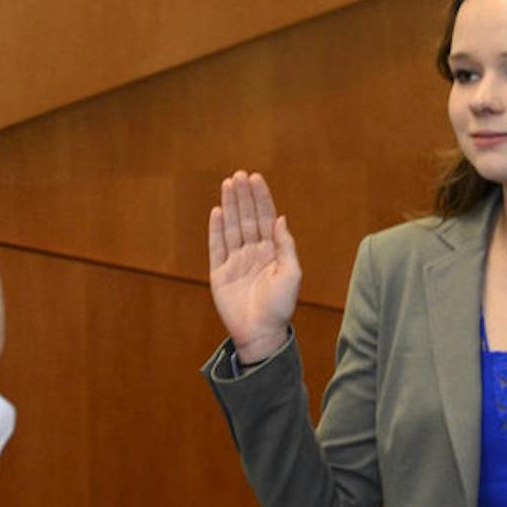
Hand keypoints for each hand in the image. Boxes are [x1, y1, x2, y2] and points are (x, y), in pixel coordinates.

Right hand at [207, 170, 299, 362]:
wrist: (261, 333)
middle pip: (246, 218)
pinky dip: (215, 229)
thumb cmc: (280, 306)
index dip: (261, 198)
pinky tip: (216, 211)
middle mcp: (253, 253)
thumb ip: (285, 246)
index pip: (265, 218)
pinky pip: (216, 246)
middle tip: (240, 174)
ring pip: (231, 227)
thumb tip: (280, 218)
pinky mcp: (220, 273)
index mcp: (271, 252)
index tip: (256, 178)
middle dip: (243, 196)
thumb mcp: (291, 274)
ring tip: (227, 184)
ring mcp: (235, 261)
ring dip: (229, 205)